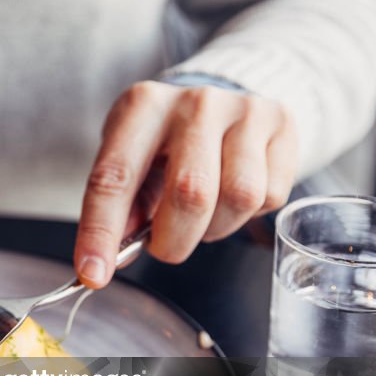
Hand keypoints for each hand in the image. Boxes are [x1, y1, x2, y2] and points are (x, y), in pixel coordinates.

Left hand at [74, 81, 297, 287]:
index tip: (93, 275)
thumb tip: (110, 257)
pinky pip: (272, 195)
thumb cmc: (164, 143)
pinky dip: (249, 214)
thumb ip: (121, 208)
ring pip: (239, 198)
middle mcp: (194, 102)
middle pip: (191, 194)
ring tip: (202, 216)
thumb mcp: (130, 163)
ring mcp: (243, 108)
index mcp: (142, 107)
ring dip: (216, 229)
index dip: (101, 231)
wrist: (218, 100)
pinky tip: (232, 195)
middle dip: (174, 240)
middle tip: (164, 245)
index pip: (115, 178)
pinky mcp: (281, 121)